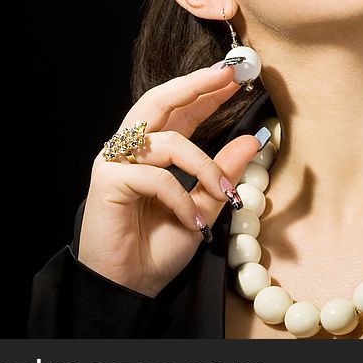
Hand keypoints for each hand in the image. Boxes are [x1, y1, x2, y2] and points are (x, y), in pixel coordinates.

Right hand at [77, 63, 260, 297]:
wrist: (131, 287)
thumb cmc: (159, 248)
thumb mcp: (204, 207)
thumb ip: (223, 173)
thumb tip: (253, 138)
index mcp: (154, 152)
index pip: (180, 109)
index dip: (206, 90)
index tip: (237, 76)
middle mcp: (133, 150)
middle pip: (159, 101)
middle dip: (196, 85)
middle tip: (228, 75)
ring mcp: (117, 162)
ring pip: (168, 141)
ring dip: (204, 165)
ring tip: (223, 193)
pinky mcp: (108, 181)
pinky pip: (157, 177)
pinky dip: (181, 198)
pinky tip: (191, 220)